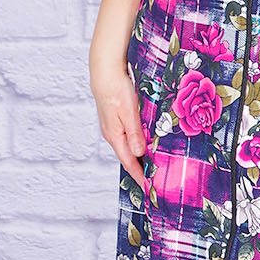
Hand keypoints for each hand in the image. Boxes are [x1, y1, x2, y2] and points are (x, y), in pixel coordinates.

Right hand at [91, 57, 147, 189]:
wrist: (104, 71)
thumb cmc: (116, 89)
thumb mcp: (129, 112)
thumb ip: (135, 133)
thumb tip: (139, 153)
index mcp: (115, 135)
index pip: (129, 162)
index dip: (139, 176)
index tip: (149, 188)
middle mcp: (112, 134)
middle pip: (128, 157)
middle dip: (140, 169)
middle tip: (155, 180)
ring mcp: (112, 127)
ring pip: (127, 147)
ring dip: (139, 157)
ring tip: (152, 166)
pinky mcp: (115, 118)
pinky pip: (127, 137)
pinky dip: (136, 144)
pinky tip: (144, 144)